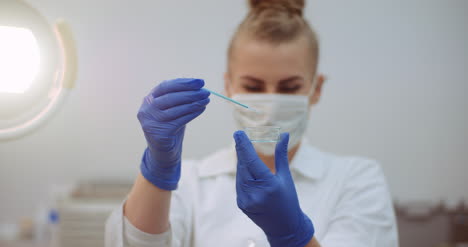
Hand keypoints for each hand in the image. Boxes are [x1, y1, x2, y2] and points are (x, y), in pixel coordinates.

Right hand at [137, 78, 209, 189]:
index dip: (183, 83)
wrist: (163, 153)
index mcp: (148, 100)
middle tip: (206, 92)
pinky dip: (192, 113)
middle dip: (191, 93)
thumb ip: (180, 98)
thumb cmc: (170, 127)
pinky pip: (179, 120)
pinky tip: (201, 109)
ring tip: (206, 100)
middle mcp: (146, 110)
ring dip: (194, 103)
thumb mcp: (172, 109)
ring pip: (176, 108)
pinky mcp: (158, 133)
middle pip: (171, 97)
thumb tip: (198, 86)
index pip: (166, 86)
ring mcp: (150, 122)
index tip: (200, 82)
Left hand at [234, 131, 313, 246]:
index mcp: (269, 185)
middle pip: (243, 165)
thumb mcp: (286, 177)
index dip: (243, 145)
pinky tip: (245, 166)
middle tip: (239, 137)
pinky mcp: (241, 203)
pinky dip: (242, 173)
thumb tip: (283, 135)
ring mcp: (246, 199)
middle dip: (241, 150)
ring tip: (243, 150)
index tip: (238, 133)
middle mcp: (255, 193)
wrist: (285, 227)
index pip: (251, 160)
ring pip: (240, 173)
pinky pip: (239, 183)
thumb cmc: (289, 200)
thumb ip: (281, 155)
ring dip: (241, 161)